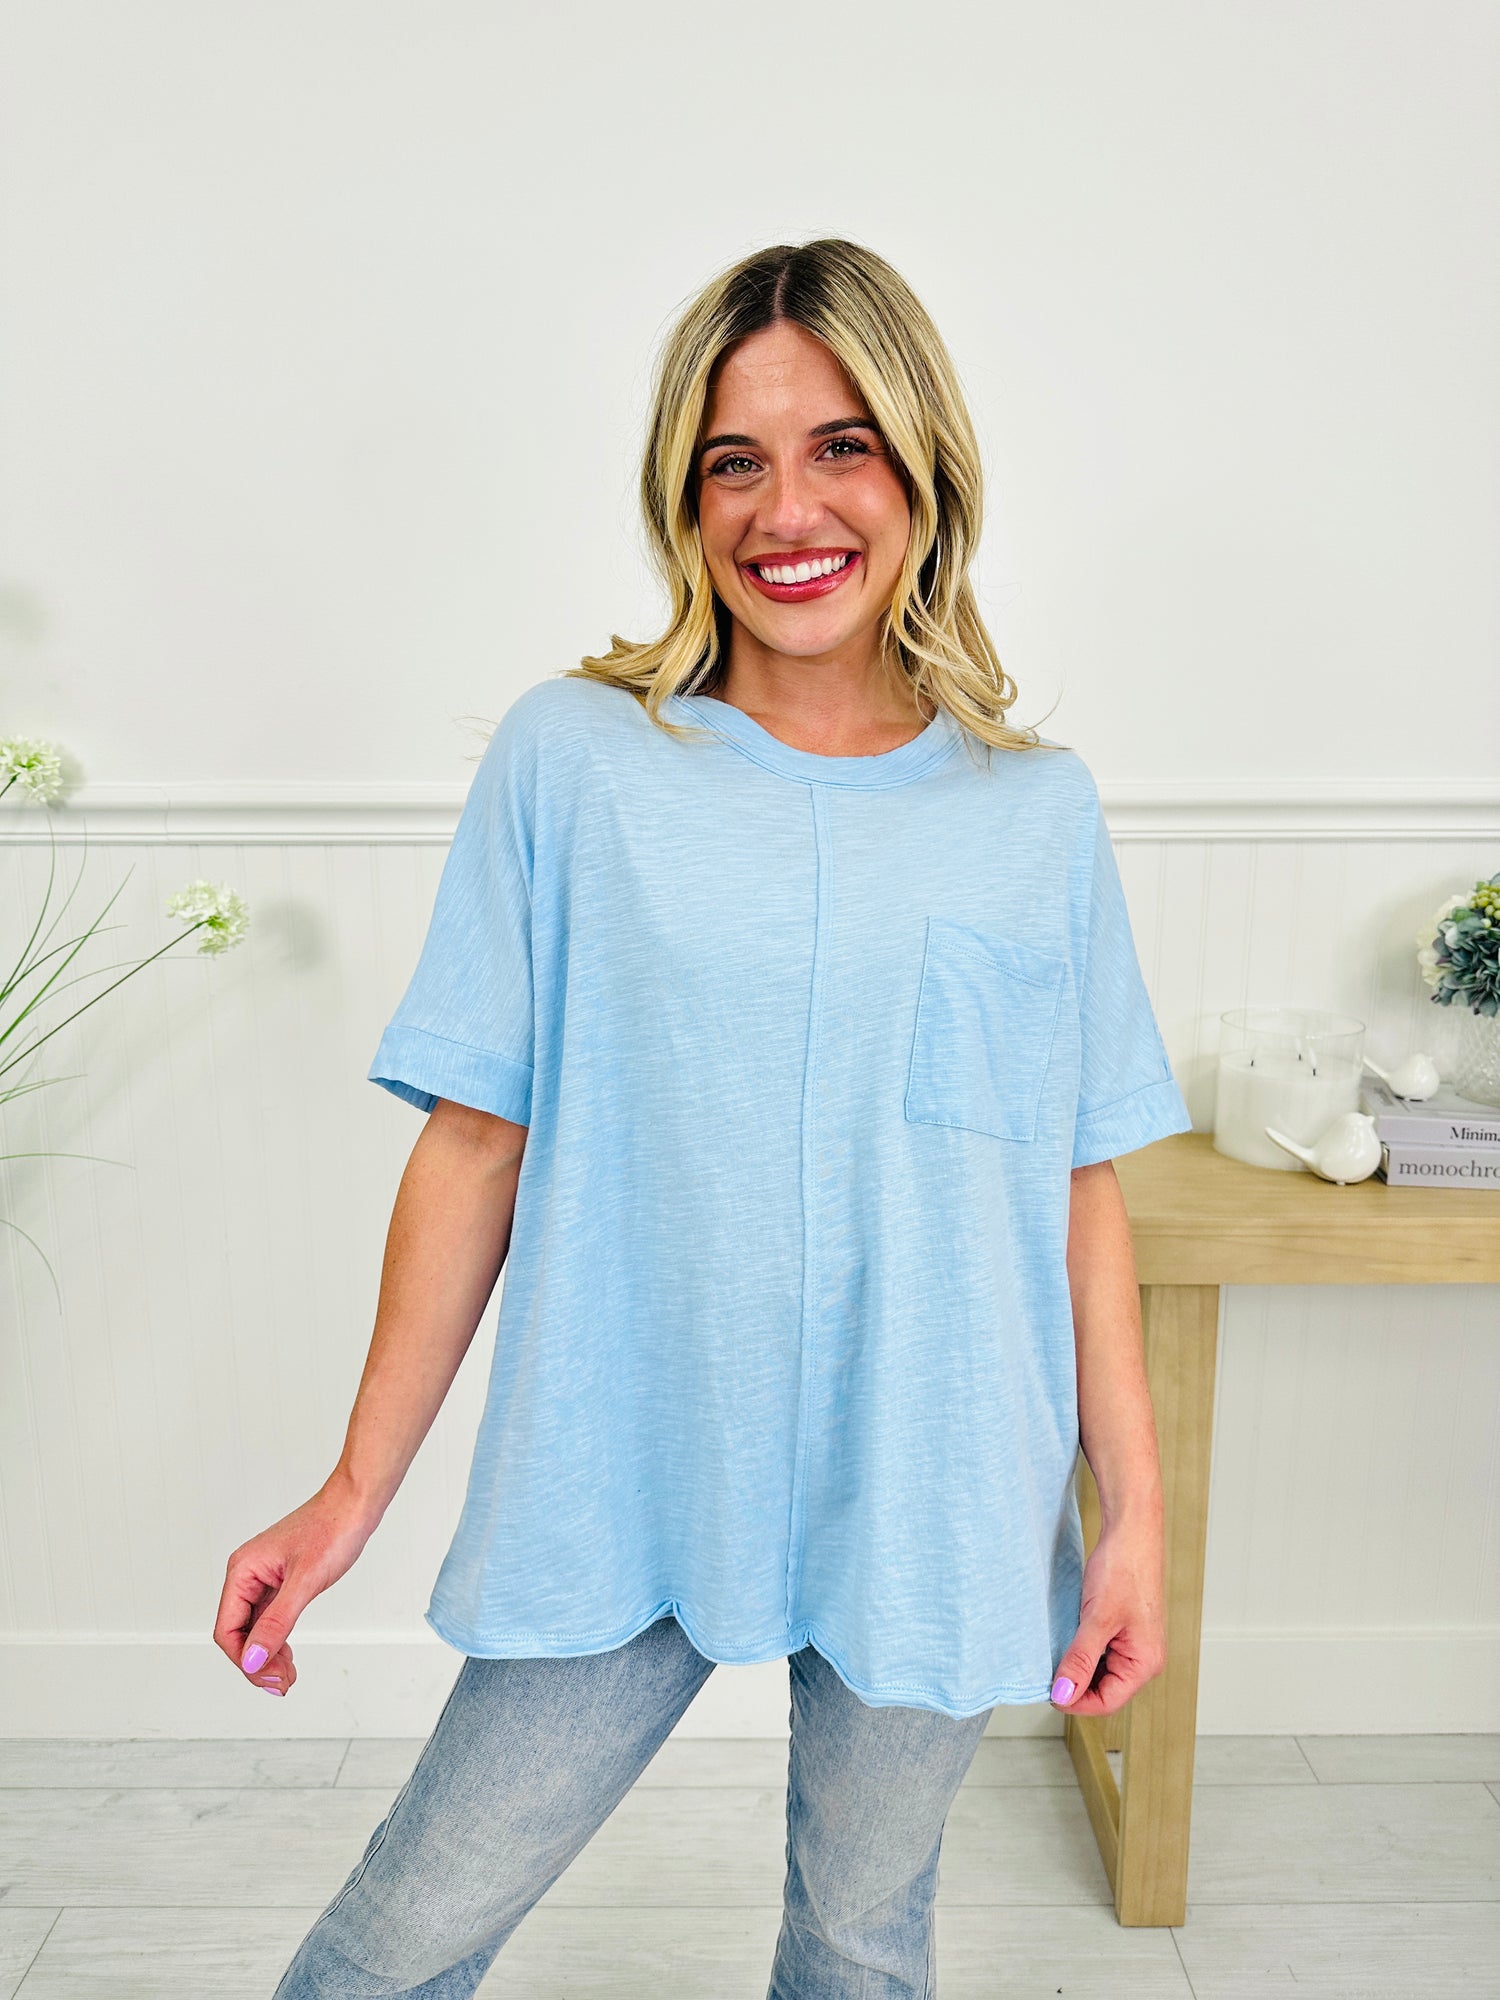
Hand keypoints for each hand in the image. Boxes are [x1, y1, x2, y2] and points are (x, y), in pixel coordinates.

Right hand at [213, 1479, 377, 1697]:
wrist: (356, 1504)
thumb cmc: (332, 1529)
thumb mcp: (306, 1581)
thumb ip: (277, 1622)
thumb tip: (254, 1659)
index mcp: (242, 1571)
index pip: (227, 1629)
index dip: (245, 1659)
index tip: (269, 1678)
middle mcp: (247, 1575)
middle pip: (238, 1633)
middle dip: (257, 1662)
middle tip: (283, 1683)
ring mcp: (264, 1578)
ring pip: (254, 1629)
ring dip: (267, 1655)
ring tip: (287, 1676)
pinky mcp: (281, 1581)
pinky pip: (269, 1619)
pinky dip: (277, 1640)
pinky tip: (288, 1656)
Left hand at [1049, 1514, 1166, 1716]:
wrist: (1131, 1530)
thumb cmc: (1124, 1568)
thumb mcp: (1096, 1619)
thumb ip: (1080, 1660)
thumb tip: (1063, 1693)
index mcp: (1145, 1663)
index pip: (1107, 1702)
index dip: (1075, 1701)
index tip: (1048, 1691)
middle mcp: (1144, 1658)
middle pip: (1104, 1690)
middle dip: (1076, 1684)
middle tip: (1048, 1671)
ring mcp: (1135, 1643)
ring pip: (1101, 1671)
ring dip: (1078, 1667)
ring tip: (1057, 1653)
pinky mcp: (1124, 1629)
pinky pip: (1102, 1652)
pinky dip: (1083, 1651)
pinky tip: (1068, 1639)